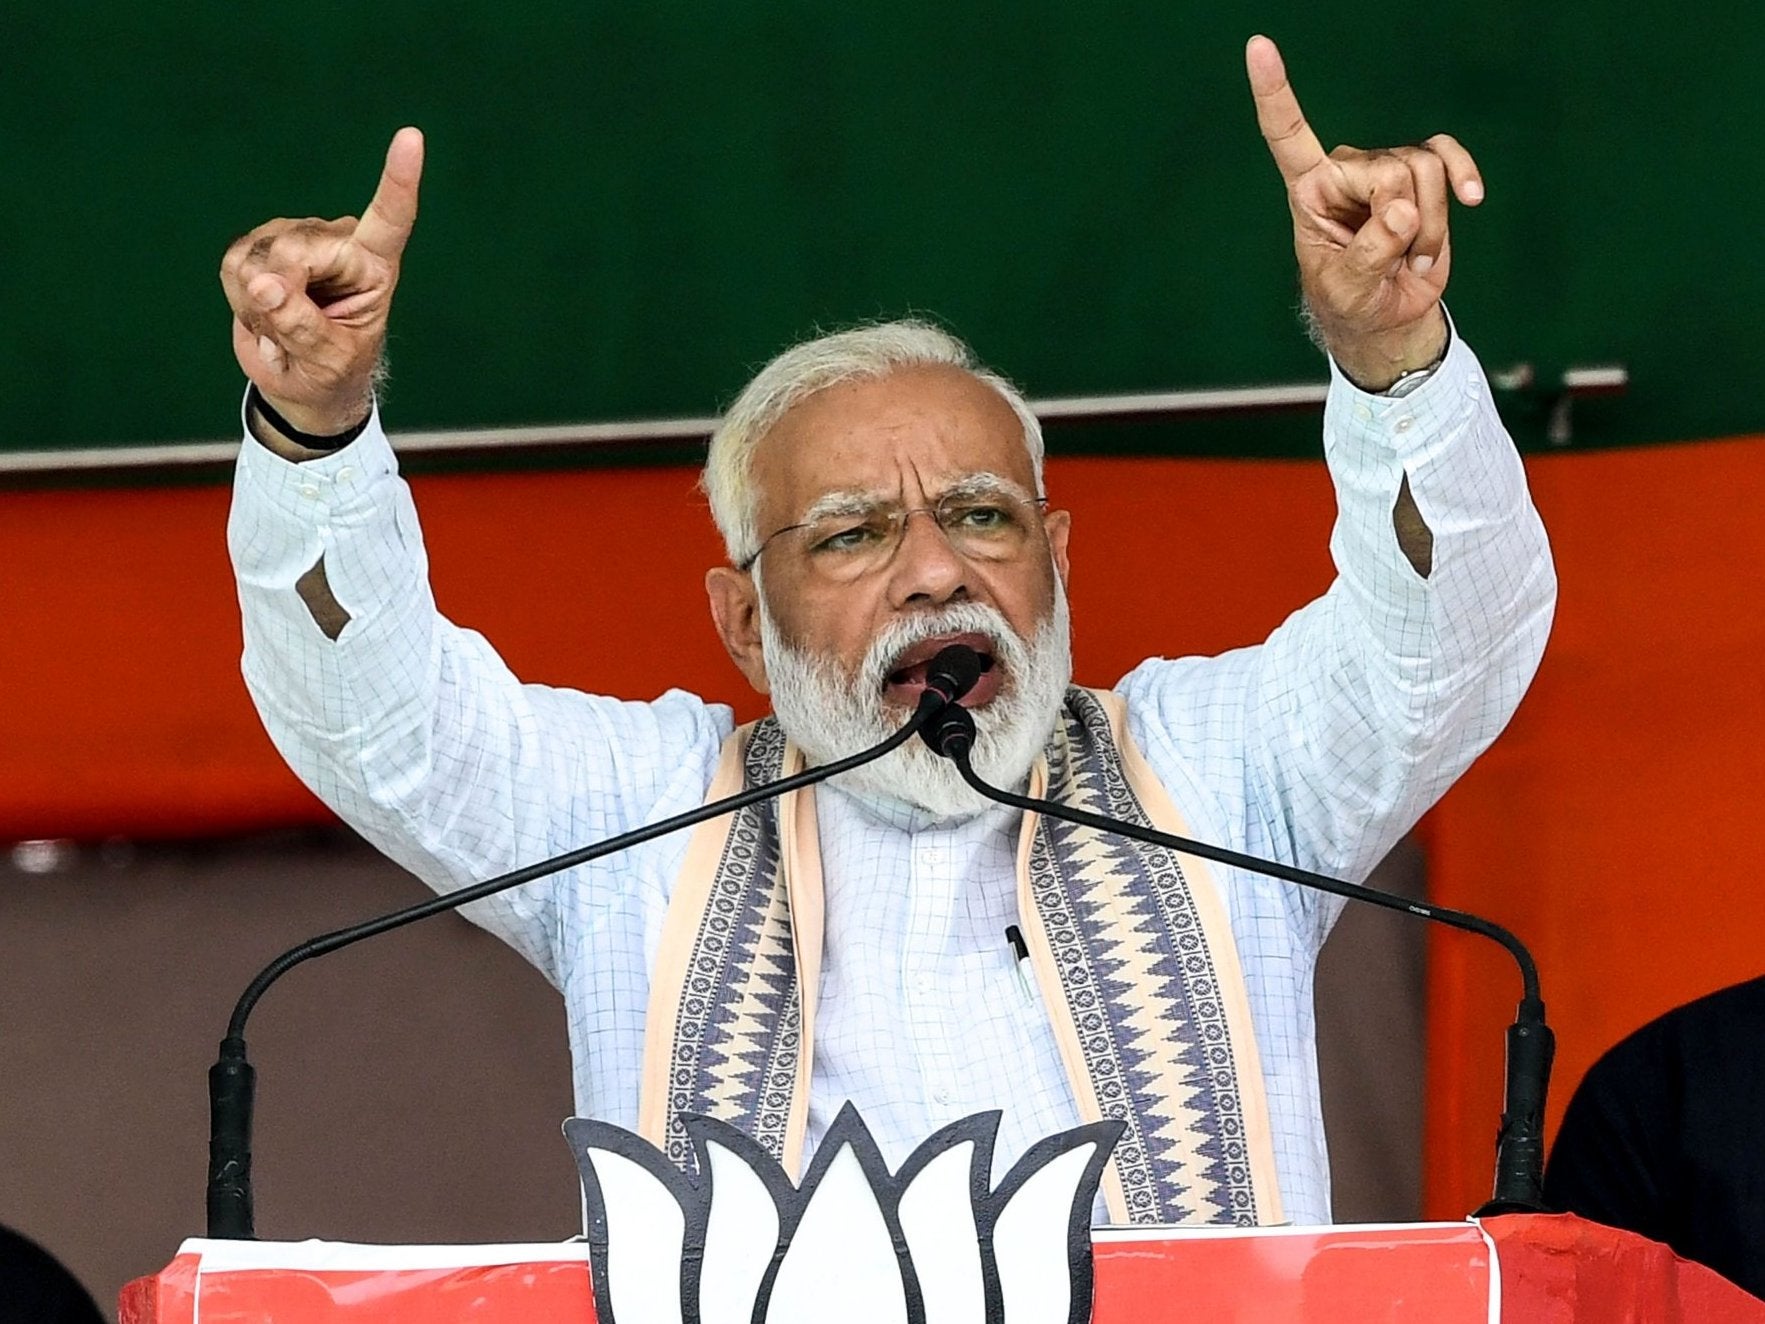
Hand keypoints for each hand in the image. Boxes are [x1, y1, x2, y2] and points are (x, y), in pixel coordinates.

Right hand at [219, 127, 423, 437]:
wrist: (301, 384)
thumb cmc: (331, 373)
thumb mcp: (328, 363)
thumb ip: (301, 326)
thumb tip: (264, 282)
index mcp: (375, 267)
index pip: (391, 218)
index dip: (398, 179)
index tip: (411, 137)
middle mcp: (338, 242)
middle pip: (295, 251)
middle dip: (281, 297)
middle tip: (293, 336)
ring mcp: (296, 238)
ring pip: (259, 258)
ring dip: (259, 305)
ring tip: (283, 326)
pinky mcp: (260, 245)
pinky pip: (234, 265)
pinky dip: (240, 299)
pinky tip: (262, 311)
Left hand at [1246, 37, 1482, 389]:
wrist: (1387, 315)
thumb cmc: (1353, 301)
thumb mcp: (1348, 289)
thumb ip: (1369, 252)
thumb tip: (1400, 209)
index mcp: (1309, 191)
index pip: (1286, 133)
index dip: (1274, 92)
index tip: (1259, 46)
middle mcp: (1345, 170)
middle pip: (1390, 168)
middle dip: (1406, 222)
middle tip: (1394, 262)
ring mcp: (1386, 169)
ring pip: (1424, 168)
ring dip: (1430, 225)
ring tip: (1411, 258)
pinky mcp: (1422, 175)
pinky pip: (1446, 155)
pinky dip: (1461, 175)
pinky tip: (1471, 197)